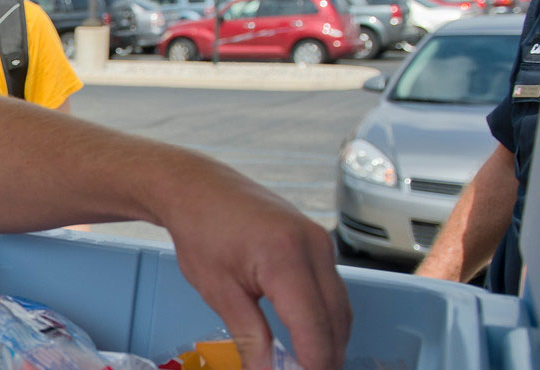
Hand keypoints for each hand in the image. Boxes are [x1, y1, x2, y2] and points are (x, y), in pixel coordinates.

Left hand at [162, 178, 350, 369]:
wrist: (198, 187)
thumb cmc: (201, 232)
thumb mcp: (219, 291)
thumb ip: (249, 336)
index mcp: (285, 259)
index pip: (313, 327)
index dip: (314, 363)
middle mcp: (314, 247)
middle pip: (336, 319)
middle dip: (327, 356)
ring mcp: (321, 242)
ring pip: (340, 305)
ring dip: (330, 339)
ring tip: (308, 364)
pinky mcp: (319, 242)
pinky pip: (333, 288)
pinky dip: (326, 316)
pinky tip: (310, 336)